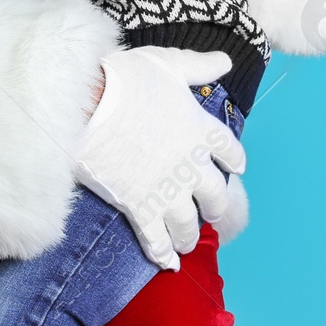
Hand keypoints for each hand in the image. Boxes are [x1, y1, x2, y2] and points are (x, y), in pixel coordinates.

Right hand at [72, 47, 244, 270]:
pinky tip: (167, 264)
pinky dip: (163, 254)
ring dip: (190, 236)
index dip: (234, 160)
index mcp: (200, 129)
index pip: (229, 150)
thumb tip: (226, 61)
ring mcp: (167, 190)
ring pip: (189, 223)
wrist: (89, 106)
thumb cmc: (126, 79)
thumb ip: (199, 66)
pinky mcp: (141, 209)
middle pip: (215, 194)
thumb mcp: (168, 64)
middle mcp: (191, 165)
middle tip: (213, 212)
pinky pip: (157, 241)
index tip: (237, 168)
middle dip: (215, 206)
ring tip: (188, 243)